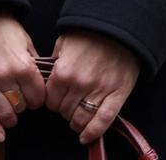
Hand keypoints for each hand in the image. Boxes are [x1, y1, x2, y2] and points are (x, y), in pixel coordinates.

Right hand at [0, 8, 45, 142]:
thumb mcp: (23, 38)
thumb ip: (32, 60)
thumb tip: (40, 78)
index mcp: (21, 64)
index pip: (37, 96)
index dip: (38, 98)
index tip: (35, 96)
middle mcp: (4, 77)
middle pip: (21, 107)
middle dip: (24, 105)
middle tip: (21, 100)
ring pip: (3, 114)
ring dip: (10, 118)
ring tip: (11, 114)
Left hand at [45, 29, 139, 144]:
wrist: (119, 28)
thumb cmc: (90, 33)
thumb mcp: (65, 42)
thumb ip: (54, 62)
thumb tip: (46, 77)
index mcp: (63, 71)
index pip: (50, 101)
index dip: (53, 100)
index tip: (57, 96)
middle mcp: (79, 84)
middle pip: (64, 112)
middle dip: (64, 109)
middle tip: (69, 102)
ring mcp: (99, 91)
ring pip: (80, 119)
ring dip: (76, 122)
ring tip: (76, 118)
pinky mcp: (117, 95)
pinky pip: (103, 121)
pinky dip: (93, 132)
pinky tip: (86, 137)